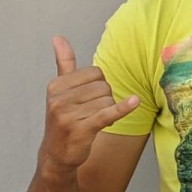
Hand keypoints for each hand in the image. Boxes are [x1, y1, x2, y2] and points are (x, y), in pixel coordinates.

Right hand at [39, 36, 138, 175]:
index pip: (95, 72)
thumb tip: (58, 37)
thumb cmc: (64, 117)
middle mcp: (59, 99)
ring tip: (93, 121)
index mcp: (56, 85)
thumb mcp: (61, 90)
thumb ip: (63, 63)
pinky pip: (108, 113)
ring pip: (108, 100)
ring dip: (108, 112)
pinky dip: (123, 108)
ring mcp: (68, 114)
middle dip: (105, 99)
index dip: (99, 85)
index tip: (88, 99)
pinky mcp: (82, 129)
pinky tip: (134, 101)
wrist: (57, 154)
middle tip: (91, 113)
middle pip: (103, 86)